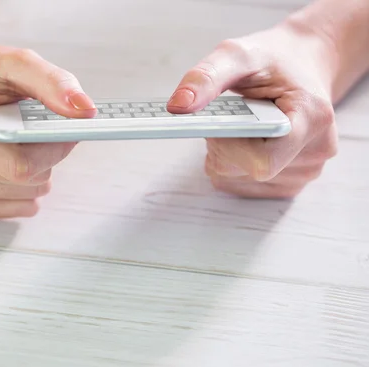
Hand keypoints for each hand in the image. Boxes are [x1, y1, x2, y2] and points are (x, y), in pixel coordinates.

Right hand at [0, 41, 95, 217]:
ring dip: (35, 172)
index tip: (66, 130)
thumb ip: (53, 83)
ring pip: (23, 197)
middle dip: (46, 156)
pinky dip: (22, 188)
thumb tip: (85, 110)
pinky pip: (11, 209)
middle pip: (24, 180)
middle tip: (38, 130)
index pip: (19, 163)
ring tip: (18, 142)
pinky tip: (10, 161)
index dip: (54, 149)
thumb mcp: (15, 61)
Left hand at [166, 23, 337, 197]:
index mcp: (313, 117)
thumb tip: (178, 106)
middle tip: (230, 114)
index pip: (263, 159)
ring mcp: (305, 172)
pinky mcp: (290, 183)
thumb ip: (207, 77)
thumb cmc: (273, 58)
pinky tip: (244, 140)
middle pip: (246, 170)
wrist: (302, 63)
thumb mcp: (237, 53)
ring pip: (238, 179)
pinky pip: (240, 185)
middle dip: (223, 143)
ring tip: (243, 123)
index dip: (229, 145)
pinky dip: (231, 164)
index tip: (216, 122)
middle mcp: (316, 151)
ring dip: (225, 153)